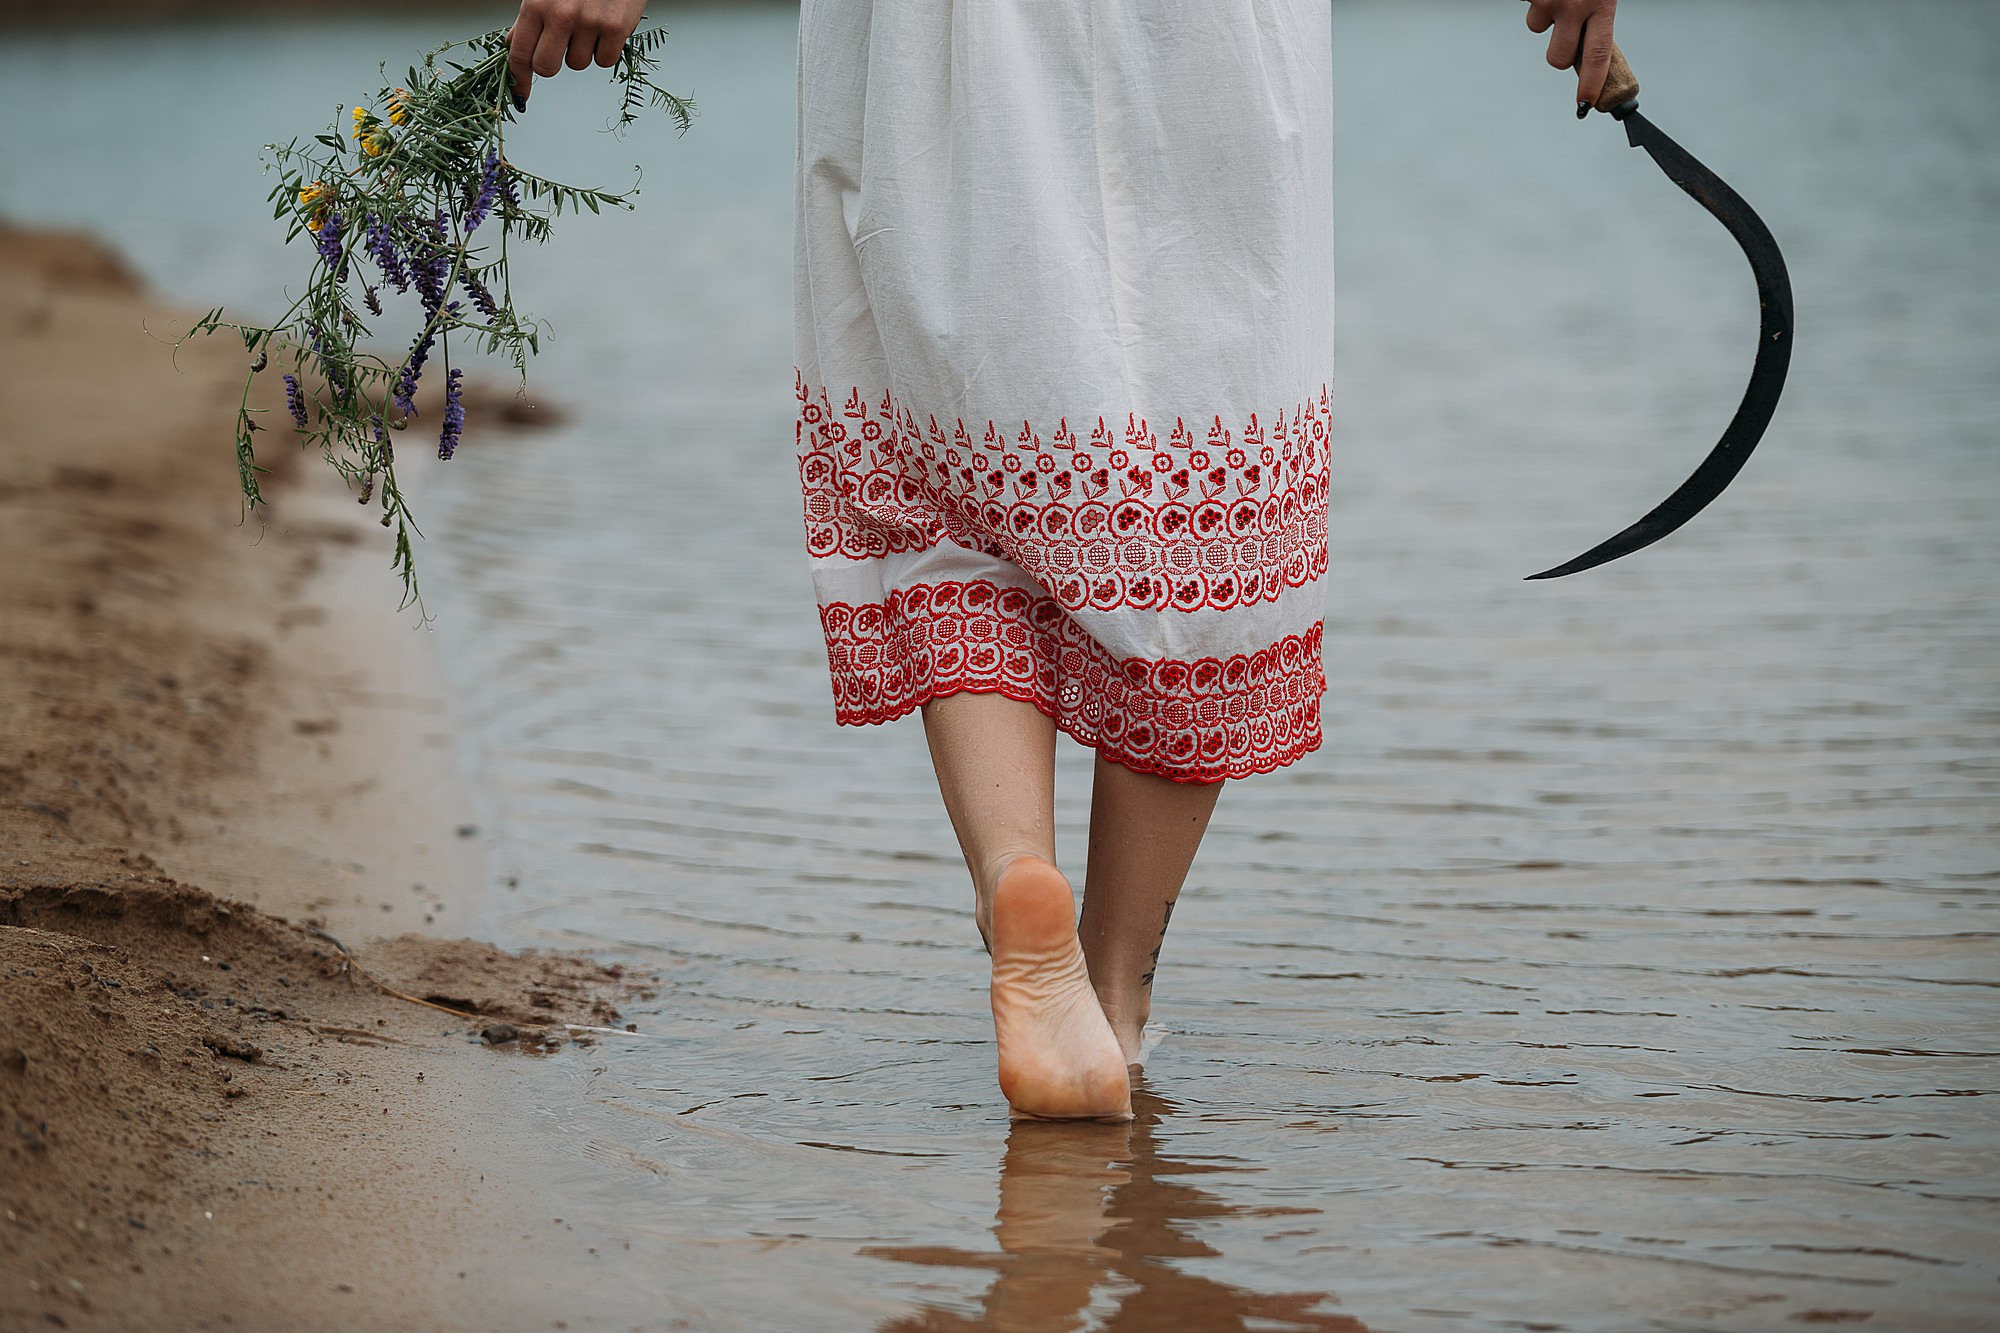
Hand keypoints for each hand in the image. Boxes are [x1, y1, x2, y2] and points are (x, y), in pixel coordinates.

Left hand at [507, 0, 649, 107]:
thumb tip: (514, 45)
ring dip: (583, 50)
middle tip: (562, 46)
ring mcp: (589, 22)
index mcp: (537, 3)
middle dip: (552, 64)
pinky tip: (606, 26)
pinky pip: (605, 60)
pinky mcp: (616, 27)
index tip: (520, 93)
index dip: (519, 78)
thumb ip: (529, 18)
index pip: (520, 53)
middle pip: (547, 68)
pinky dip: (607, 49)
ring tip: (589, 23)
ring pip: (578, 64)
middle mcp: (561, 13)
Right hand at [1523, 0, 1619, 107]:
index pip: (1598, 56)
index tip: (1586, 104)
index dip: (1591, 84)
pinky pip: (1524, 3)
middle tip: (1566, 30)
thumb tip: (1586, 46)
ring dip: (1543, 14)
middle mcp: (1576, 4)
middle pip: (1559, 58)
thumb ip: (1596, 15)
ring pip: (1537, 27)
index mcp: (1603, 3)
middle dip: (1559, 53)